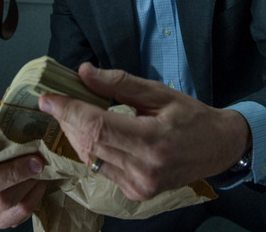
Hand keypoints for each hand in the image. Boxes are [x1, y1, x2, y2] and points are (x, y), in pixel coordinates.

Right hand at [0, 138, 46, 228]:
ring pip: (2, 200)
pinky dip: (33, 197)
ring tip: (40, 171)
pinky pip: (17, 212)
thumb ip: (9, 131)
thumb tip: (38, 109)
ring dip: (27, 183)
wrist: (25, 170)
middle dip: (12, 172)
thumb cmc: (13, 150)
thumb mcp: (6, 137)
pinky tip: (39, 184)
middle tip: (36, 161)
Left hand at [38, 63, 250, 201]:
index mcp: (152, 141)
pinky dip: (92, 149)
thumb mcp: (160, 93)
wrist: (218, 148)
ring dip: (77, 135)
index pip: (97, 126)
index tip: (48, 98)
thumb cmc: (193, 117)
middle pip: (89, 143)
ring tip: (74, 113)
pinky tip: (94, 133)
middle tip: (58, 101)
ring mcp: (139, 186)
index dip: (68, 110)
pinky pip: (102, 169)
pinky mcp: (136, 193)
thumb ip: (120, 83)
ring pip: (91, 159)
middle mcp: (144, 169)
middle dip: (68, 120)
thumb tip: (84, 72)